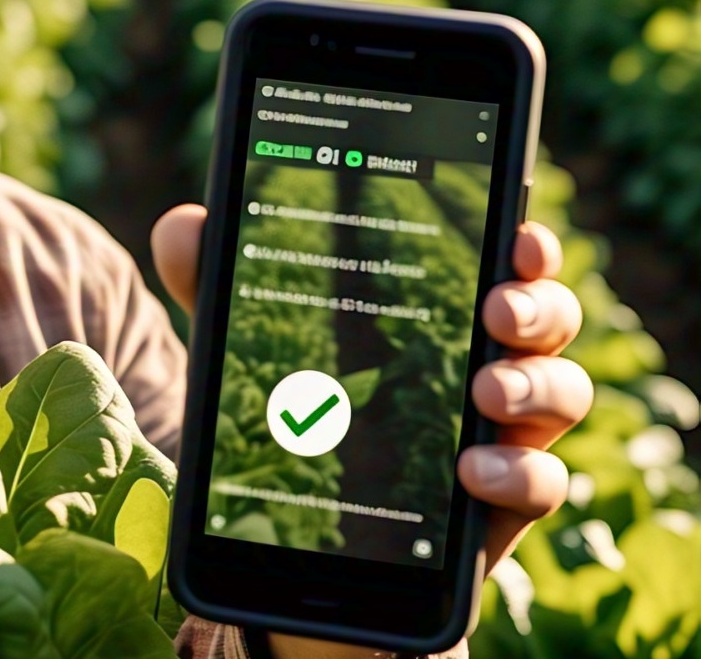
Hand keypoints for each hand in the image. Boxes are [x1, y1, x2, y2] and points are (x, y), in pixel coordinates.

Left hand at [150, 206, 592, 658]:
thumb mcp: (248, 338)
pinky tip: (473, 471)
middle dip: (537, 304)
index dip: (523, 241)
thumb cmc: (293, 404)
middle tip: (495, 309)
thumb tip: (184, 225)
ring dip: (536, 384)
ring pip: (564, 393)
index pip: (502, 258)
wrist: (303, 522)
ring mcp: (501, 429)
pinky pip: (543, 482)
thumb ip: (215, 279)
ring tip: (486, 390)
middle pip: (548, 315)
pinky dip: (519, 472)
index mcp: (439, 305)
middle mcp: (484, 358)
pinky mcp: (497, 499)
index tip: (515, 232)